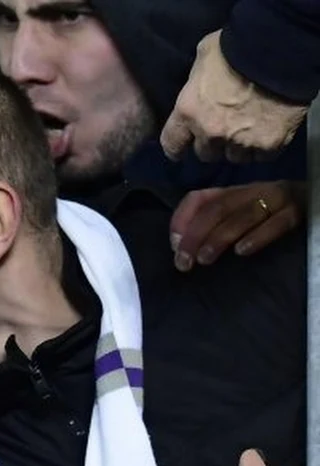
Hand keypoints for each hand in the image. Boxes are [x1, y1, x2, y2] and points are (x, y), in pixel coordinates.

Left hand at [161, 31, 308, 161]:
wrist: (281, 51)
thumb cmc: (238, 47)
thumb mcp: (204, 57)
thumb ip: (197, 80)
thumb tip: (200, 84)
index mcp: (189, 112)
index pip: (172, 144)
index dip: (177, 147)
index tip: (182, 148)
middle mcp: (211, 132)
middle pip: (206, 154)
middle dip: (213, 144)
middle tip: (225, 128)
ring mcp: (240, 141)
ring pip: (235, 157)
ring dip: (240, 147)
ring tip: (249, 129)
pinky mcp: (268, 144)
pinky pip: (262, 156)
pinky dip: (265, 147)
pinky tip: (269, 131)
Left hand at [169, 181, 303, 269]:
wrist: (315, 200)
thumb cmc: (269, 216)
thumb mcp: (237, 216)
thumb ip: (211, 226)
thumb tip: (180, 246)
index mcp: (232, 191)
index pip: (198, 198)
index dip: (181, 219)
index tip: (173, 245)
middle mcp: (251, 190)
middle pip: (216, 209)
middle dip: (195, 236)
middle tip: (184, 262)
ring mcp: (275, 199)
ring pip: (243, 215)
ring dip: (219, 238)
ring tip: (205, 260)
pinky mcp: (297, 211)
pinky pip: (277, 223)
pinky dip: (258, 237)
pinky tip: (242, 251)